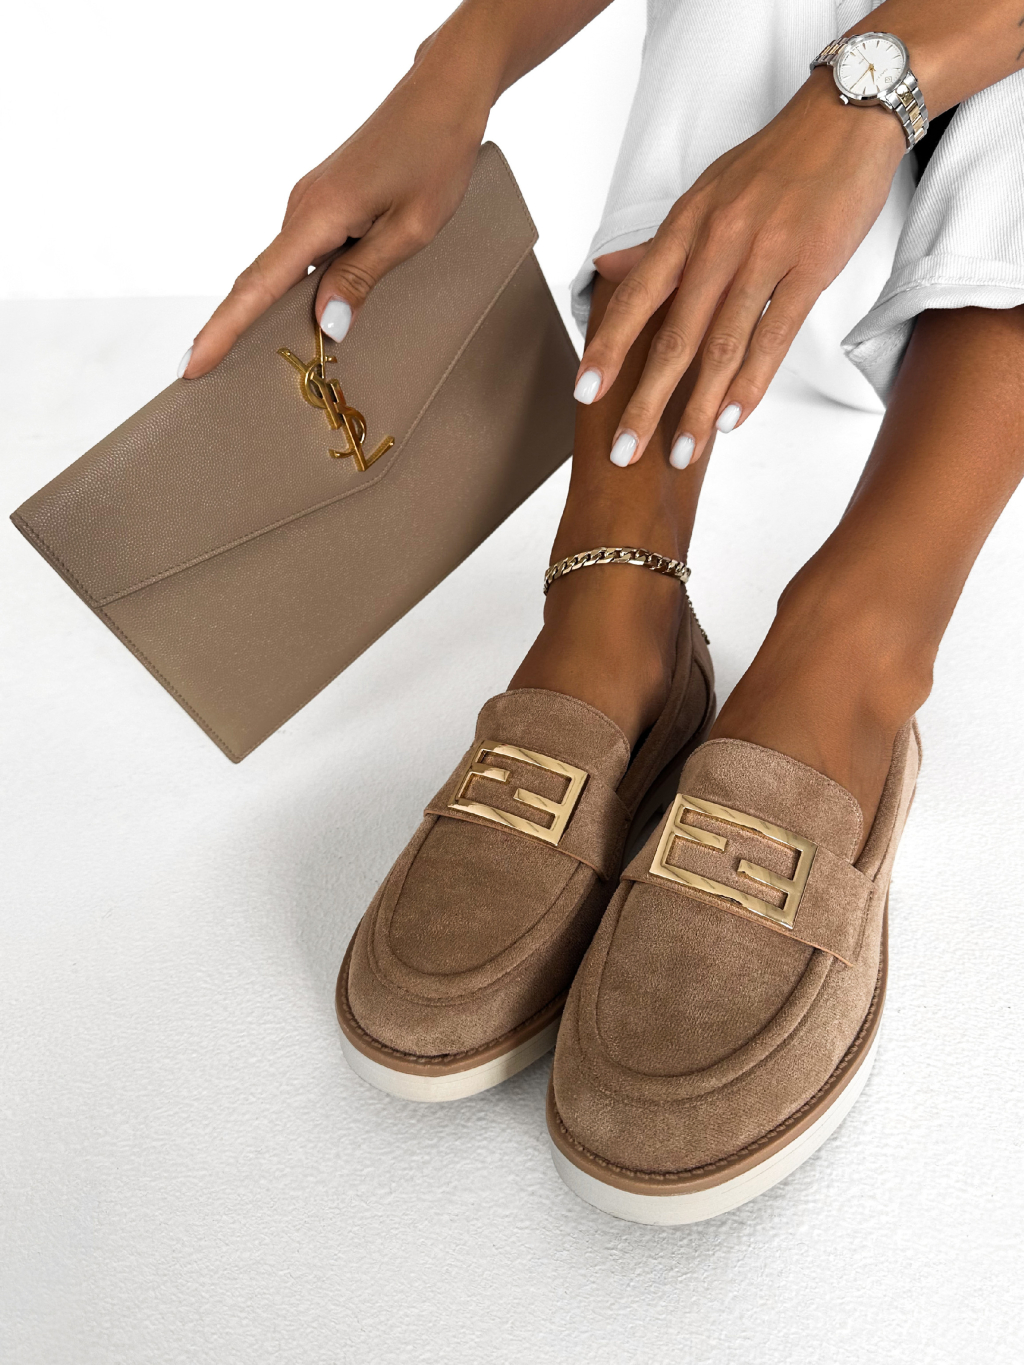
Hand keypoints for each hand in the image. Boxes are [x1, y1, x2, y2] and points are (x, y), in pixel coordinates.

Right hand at [183, 34, 490, 377]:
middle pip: (261, 282)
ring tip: (261, 359)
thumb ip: (362, 278)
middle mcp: (303, 208)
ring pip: (285, 270)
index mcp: (318, 215)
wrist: (444, 95)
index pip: (258, 286)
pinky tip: (316, 313)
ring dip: (275, 312)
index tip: (193, 364)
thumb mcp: (409, 229)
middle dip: (234, 330)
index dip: (223, 330)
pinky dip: (301, 287)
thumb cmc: (435, 156)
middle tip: (206, 376)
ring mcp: (311, 204)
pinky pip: (304, 255)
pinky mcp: (326, 203)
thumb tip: (324, 325)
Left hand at [574, 69, 905, 467]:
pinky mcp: (810, 267)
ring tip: (681, 454)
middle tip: (624, 452)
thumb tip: (608, 268)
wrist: (847, 115)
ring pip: (722, 346)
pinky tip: (731, 419)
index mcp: (686, 227)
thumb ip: (659, 243)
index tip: (583, 394)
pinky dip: (751, 382)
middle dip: (645, 400)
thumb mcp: (706, 192)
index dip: (608, 349)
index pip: (635, 298)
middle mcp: (717, 243)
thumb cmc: (774, 160)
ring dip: (698, 407)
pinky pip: (775, 336)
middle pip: (673, 336)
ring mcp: (764, 256)